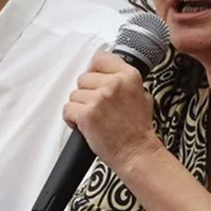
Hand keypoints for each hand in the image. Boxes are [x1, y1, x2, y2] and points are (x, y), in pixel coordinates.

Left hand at [63, 50, 160, 172]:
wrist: (135, 152)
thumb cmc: (138, 129)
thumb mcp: (142, 95)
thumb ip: (125, 81)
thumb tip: (109, 73)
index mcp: (128, 76)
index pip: (100, 58)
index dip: (95, 71)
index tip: (96, 80)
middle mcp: (114, 83)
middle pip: (84, 78)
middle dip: (87, 92)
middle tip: (98, 107)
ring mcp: (99, 98)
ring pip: (74, 95)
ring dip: (80, 107)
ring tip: (94, 118)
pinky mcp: (86, 114)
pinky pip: (67, 109)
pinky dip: (72, 119)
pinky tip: (84, 125)